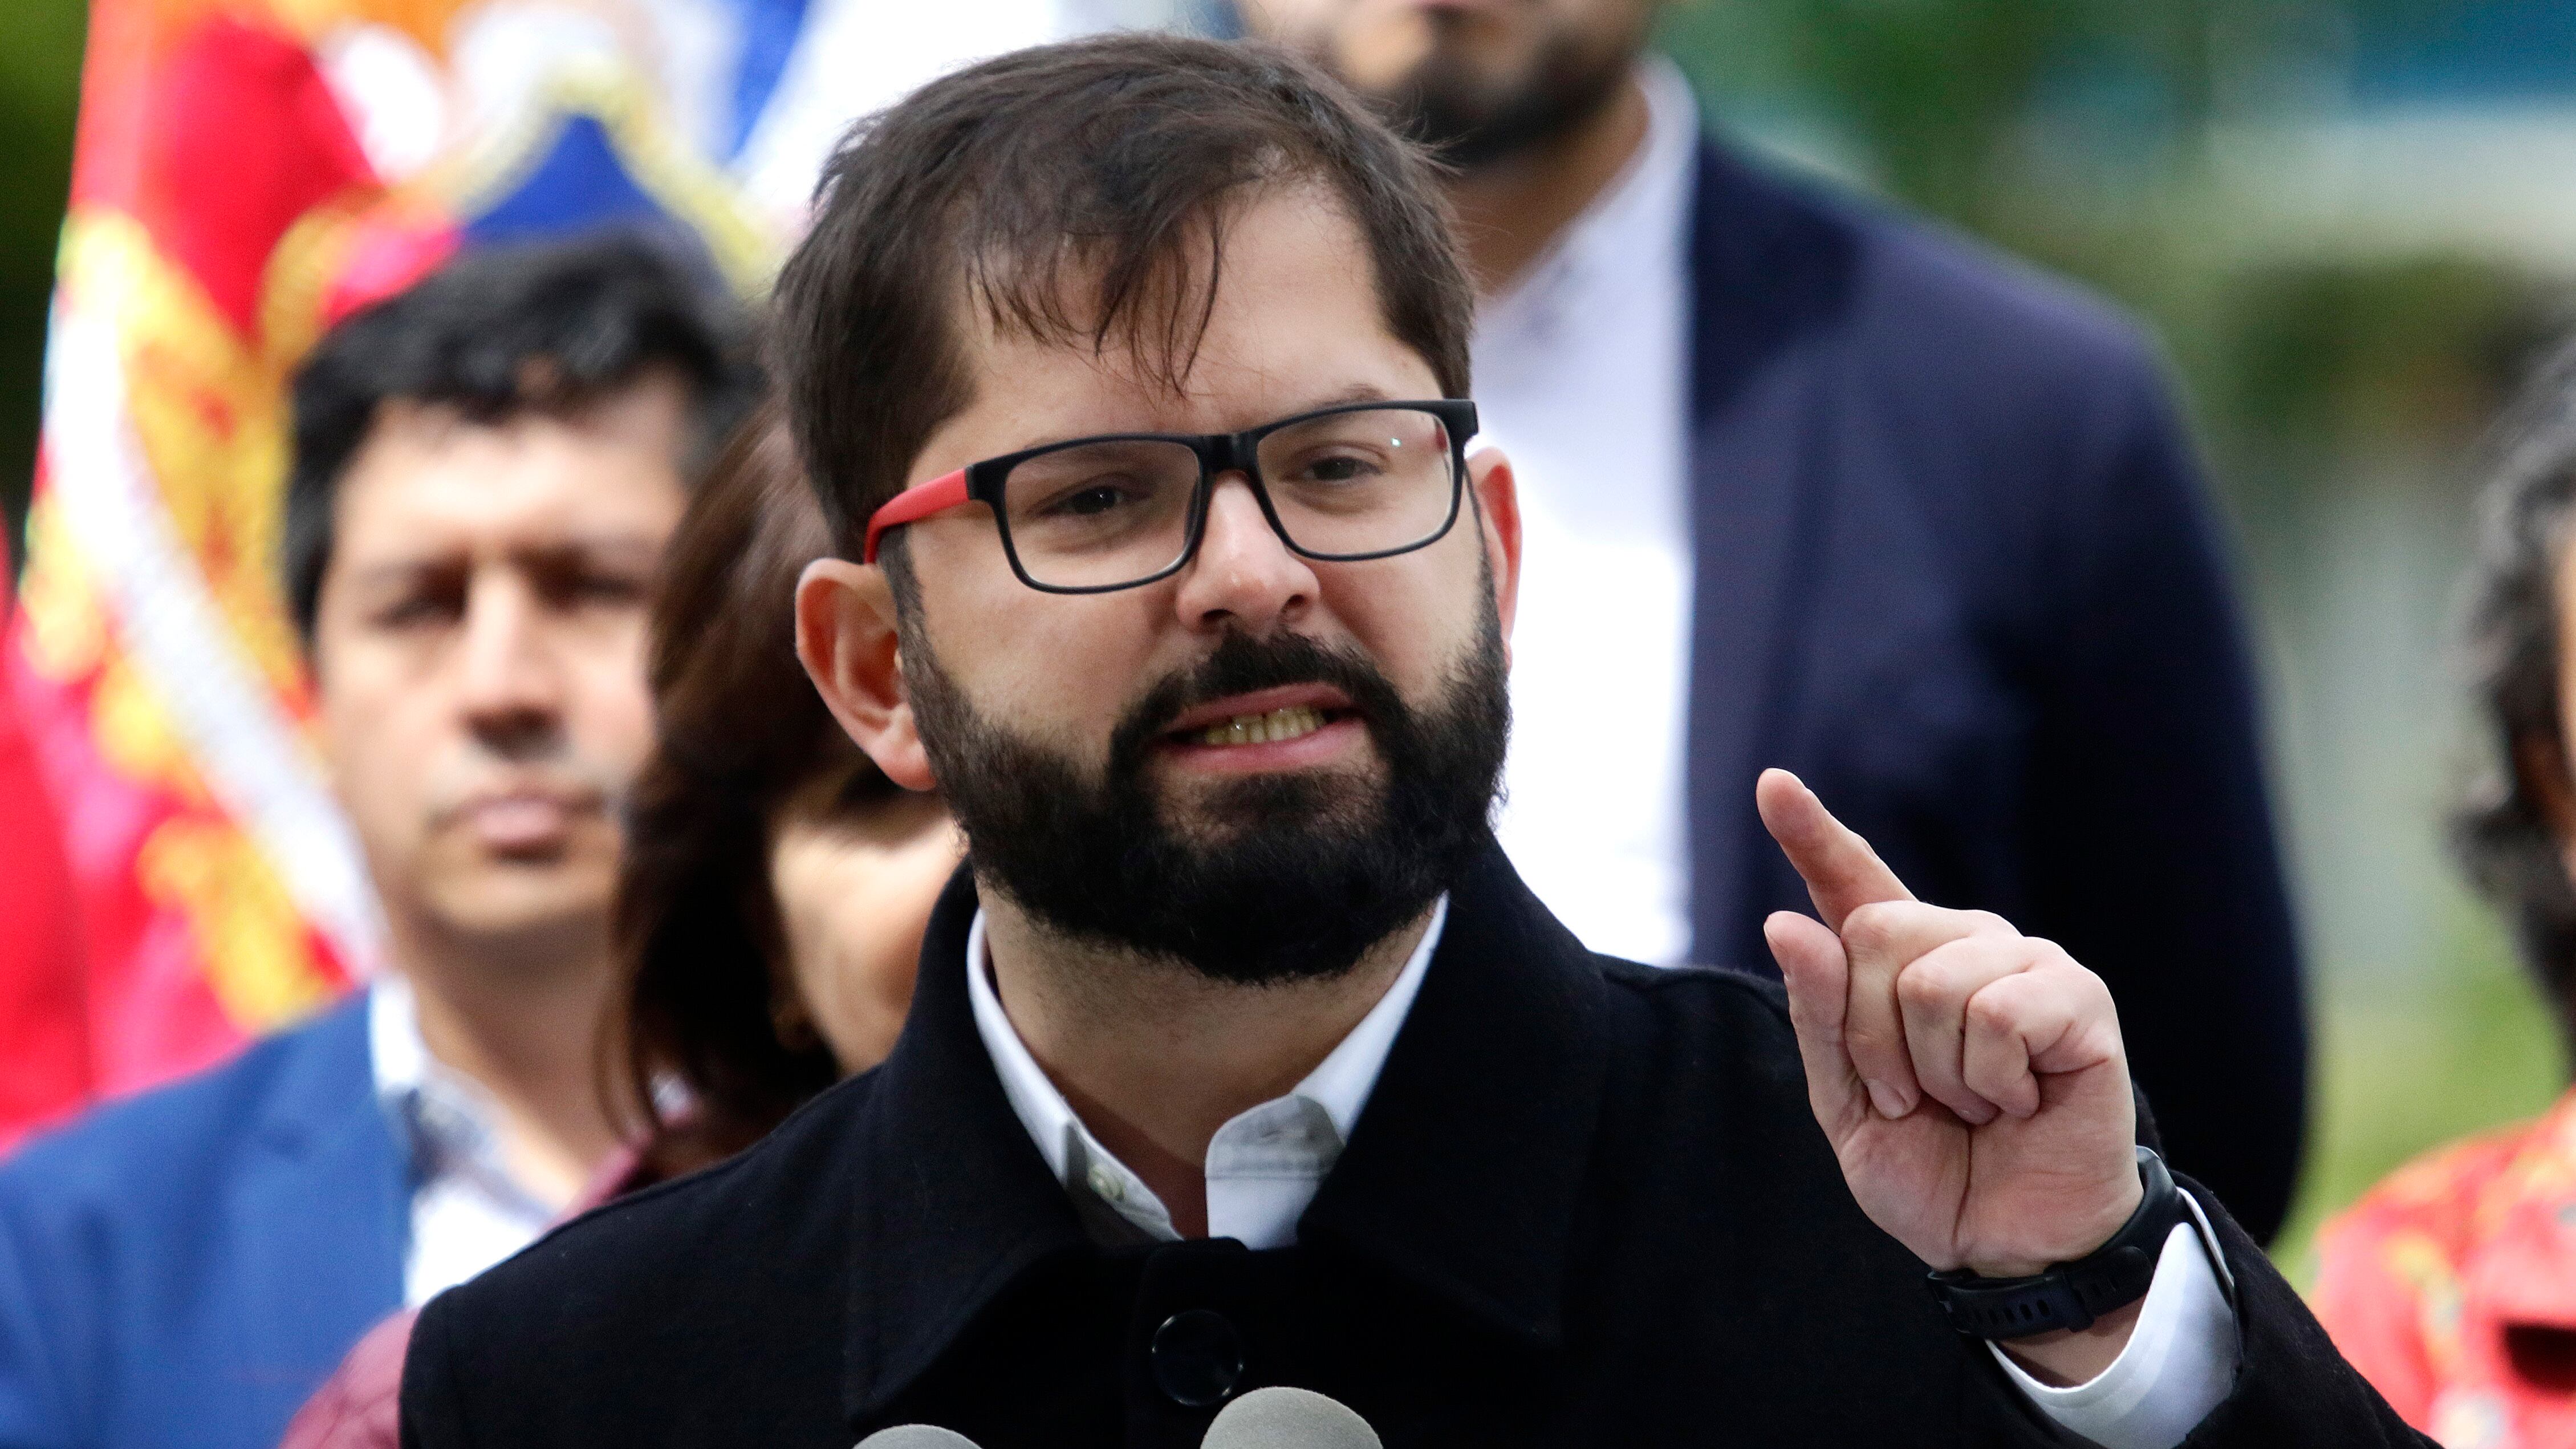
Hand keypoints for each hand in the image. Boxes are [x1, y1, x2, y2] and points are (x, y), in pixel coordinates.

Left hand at [1756, 770, 2146, 1374]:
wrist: (2006, 1244)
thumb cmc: (1934, 1167)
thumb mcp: (1847, 1102)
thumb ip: (1819, 1013)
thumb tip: (1789, 920)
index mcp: (1902, 965)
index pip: (1853, 885)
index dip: (1811, 833)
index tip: (1772, 785)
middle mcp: (1964, 944)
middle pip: (1873, 933)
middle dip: (1872, 1038)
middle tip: (1918, 1097)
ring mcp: (2026, 963)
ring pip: (1931, 980)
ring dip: (1937, 1072)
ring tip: (1976, 1104)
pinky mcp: (2079, 999)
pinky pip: (1995, 1013)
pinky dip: (1992, 1080)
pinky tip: (2020, 1101)